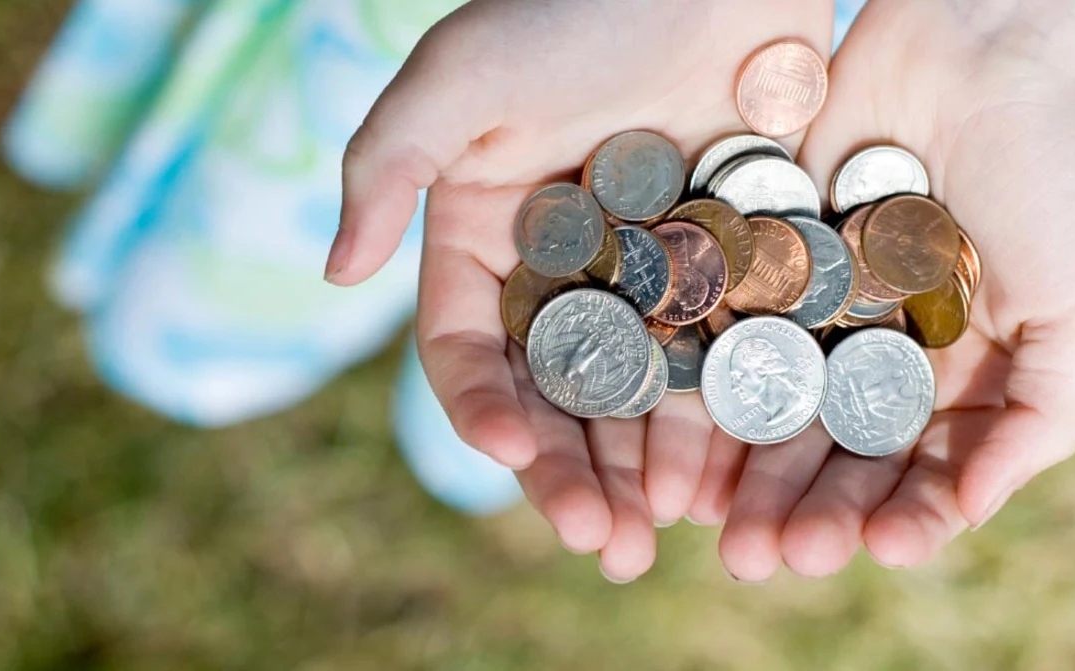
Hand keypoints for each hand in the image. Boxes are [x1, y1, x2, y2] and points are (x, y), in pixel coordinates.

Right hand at [325, 0, 834, 580]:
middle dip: (571, 472)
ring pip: (642, 393)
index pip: (469, 348)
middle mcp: (564, 272)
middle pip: (558, 394)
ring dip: (648, 467)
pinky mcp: (729, 264)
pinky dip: (727, 414)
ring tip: (664, 535)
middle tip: (598, 545)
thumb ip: (384, 171)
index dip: (482, 407)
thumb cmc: (568, 7)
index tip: (514, 453)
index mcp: (487, 239)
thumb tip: (335, 276)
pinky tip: (739, 472)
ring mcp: (650, 275)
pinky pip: (724, 353)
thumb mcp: (455, 80)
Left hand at [710, 0, 1074, 580]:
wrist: (986, 50)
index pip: (917, 472)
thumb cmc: (1055, 175)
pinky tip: (671, 432)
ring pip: (764, 405)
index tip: (875, 547)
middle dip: (800, 509)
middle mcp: (873, 355)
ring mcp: (811, 309)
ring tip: (707, 522)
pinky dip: (695, 381)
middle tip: (765, 559)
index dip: (897, 517)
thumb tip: (972, 510)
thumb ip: (1043, 416)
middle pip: (829, 452)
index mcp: (953, 379)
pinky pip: (720, 330)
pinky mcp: (755, 259)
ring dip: (737, 469)